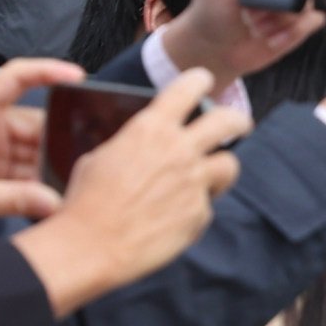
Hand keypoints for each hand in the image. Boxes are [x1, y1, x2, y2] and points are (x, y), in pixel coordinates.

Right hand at [14, 69, 244, 310]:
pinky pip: (205, 206)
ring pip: (229, 165)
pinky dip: (193, 210)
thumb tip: (141, 149)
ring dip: (221, 169)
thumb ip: (131, 146)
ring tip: (213, 177)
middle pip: (228, 122)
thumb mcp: (101, 156)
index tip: (204, 81)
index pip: (187, 88)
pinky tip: (172, 219)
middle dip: (237, 120)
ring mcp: (194, 182)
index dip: (199, 81)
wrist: (91, 244)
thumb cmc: (86, 200)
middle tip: (239, 124)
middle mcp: (179, 149)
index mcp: (151, 127)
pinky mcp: (198, 214)